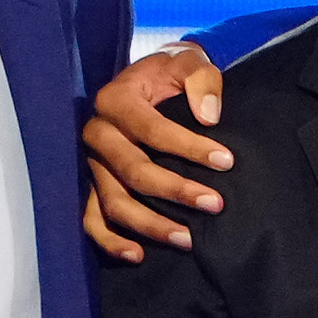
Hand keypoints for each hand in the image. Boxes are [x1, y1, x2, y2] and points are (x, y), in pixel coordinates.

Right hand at [81, 45, 232, 262]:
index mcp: (114, 99)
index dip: (189, 147)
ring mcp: (91, 164)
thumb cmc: (170, 75)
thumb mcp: (188, 62)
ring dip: (150, 225)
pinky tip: (138, 256)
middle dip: (175, 191)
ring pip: (114, 202)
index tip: (227, 162)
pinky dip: (110, 241)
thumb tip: (209, 116)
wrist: (149, 84)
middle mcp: (96, 133)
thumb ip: (201, 79)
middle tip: (215, 204)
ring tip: (187, 240)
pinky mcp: (91, 186)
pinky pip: (91, 219)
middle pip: (132, 171)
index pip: (150, 129)